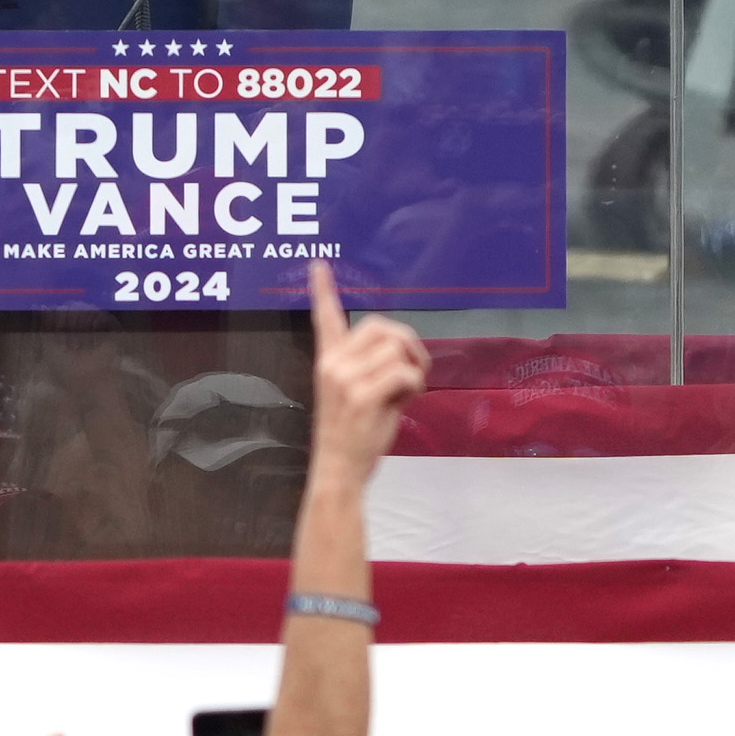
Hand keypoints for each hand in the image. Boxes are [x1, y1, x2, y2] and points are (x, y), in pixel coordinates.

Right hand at [305, 258, 427, 479]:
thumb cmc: (352, 436)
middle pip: (382, 328)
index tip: (318, 265)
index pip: (325, 318)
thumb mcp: (354, 395)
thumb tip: (404, 355)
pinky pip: (404, 373)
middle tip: (416, 368)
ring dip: (415, 368)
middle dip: (408, 343)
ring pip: (397, 350)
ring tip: (408, 391)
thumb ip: (371, 369)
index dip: (322, 290)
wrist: (338, 471)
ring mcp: (345, 380)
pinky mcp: (361, 396)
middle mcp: (332, 364)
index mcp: (328, 361)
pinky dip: (416, 385)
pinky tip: (407, 400)